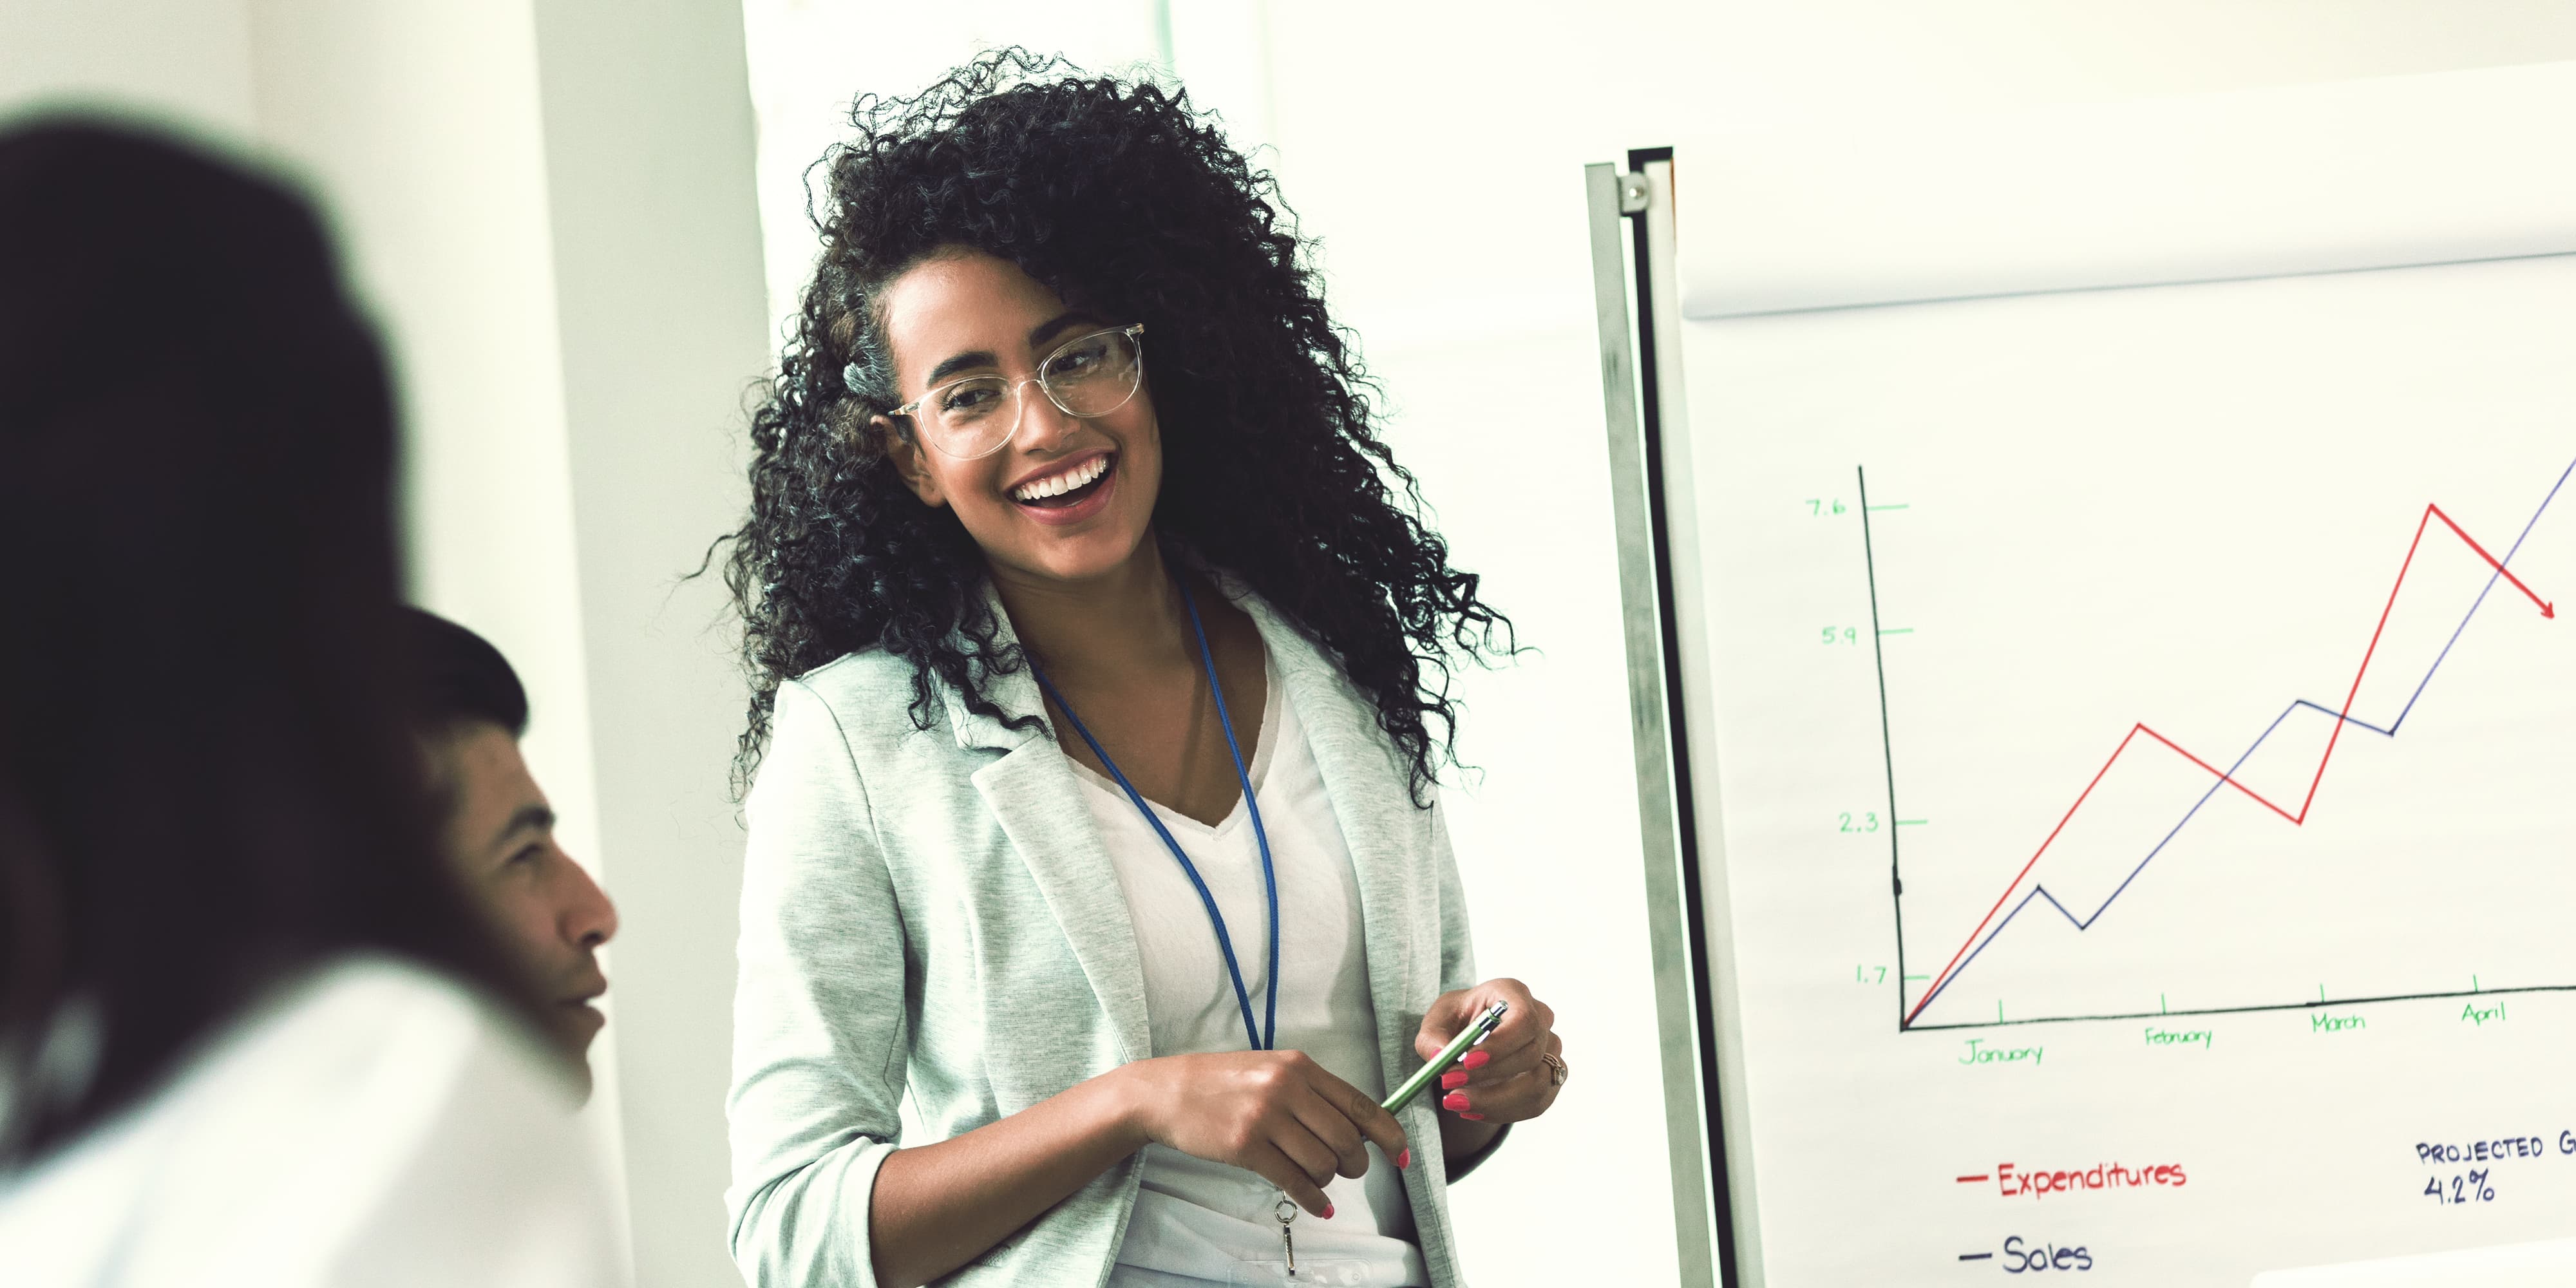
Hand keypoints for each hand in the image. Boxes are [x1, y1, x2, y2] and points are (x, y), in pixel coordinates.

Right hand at [1118, 1050, 1409, 1215]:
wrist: (1166, 1091)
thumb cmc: (1222, 1083)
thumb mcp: (1272, 1070)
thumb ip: (1313, 1093)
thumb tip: (1359, 1128)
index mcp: (1300, 1066)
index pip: (1362, 1103)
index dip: (1389, 1134)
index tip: (1402, 1154)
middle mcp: (1287, 1088)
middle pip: (1348, 1139)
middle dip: (1356, 1164)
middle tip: (1348, 1170)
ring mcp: (1265, 1117)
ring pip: (1323, 1163)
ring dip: (1328, 1180)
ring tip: (1317, 1178)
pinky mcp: (1245, 1146)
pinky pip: (1294, 1182)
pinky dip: (1313, 1199)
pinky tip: (1318, 1206)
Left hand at [1414, 978, 1561, 1124]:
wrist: (1471, 1038)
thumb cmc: (1457, 1022)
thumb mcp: (1437, 1021)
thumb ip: (1433, 1037)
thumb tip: (1439, 1056)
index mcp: (1513, 994)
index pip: (1523, 1019)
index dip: (1500, 1045)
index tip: (1467, 1062)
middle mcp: (1540, 1019)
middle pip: (1531, 1053)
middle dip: (1489, 1076)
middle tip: (1449, 1085)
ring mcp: (1550, 1049)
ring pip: (1537, 1084)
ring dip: (1495, 1101)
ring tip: (1456, 1102)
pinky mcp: (1550, 1076)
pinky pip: (1536, 1103)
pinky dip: (1502, 1112)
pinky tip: (1472, 1110)